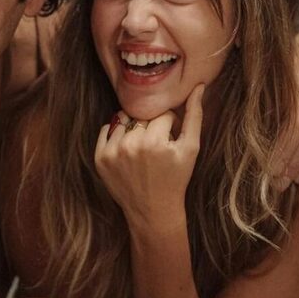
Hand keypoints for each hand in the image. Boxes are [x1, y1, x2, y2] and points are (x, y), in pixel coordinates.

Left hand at [95, 85, 204, 231]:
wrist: (153, 210)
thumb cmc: (175, 179)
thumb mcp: (190, 149)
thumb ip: (194, 116)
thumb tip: (198, 86)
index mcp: (154, 141)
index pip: (162, 114)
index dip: (169, 125)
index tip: (169, 141)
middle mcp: (130, 145)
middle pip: (143, 116)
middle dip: (151, 126)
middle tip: (156, 147)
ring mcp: (112, 152)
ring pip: (124, 120)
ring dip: (133, 129)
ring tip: (142, 149)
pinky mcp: (99, 158)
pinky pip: (106, 129)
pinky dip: (116, 135)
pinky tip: (127, 151)